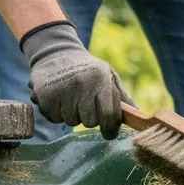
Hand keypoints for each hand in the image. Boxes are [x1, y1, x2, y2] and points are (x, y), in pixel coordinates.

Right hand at [20, 21, 132, 139]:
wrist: (56, 51)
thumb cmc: (88, 69)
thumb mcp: (108, 76)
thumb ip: (122, 97)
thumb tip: (139, 117)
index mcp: (101, 80)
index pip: (109, 116)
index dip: (110, 129)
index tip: (109, 133)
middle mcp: (82, 84)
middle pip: (90, 122)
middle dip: (89, 118)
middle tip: (85, 103)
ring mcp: (62, 90)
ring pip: (72, 122)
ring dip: (72, 115)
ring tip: (70, 97)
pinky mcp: (44, 95)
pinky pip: (55, 119)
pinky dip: (57, 113)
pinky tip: (58, 97)